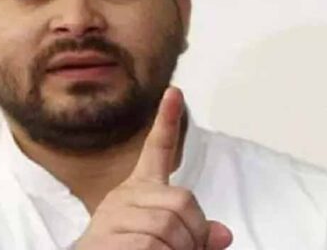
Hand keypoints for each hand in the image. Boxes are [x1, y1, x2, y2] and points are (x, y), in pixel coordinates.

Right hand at [75, 87, 232, 249]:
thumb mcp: (168, 246)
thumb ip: (194, 236)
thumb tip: (224, 234)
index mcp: (139, 192)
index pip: (155, 151)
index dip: (167, 122)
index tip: (175, 92)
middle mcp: (123, 196)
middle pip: (182, 200)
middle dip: (193, 234)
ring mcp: (111, 216)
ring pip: (168, 227)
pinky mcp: (103, 239)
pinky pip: (149, 245)